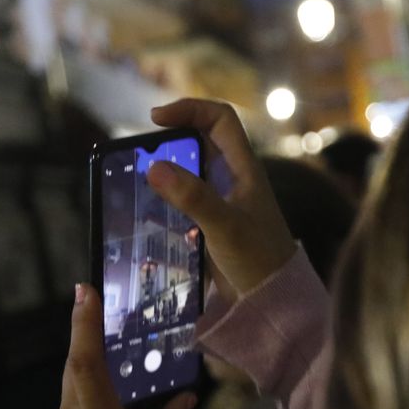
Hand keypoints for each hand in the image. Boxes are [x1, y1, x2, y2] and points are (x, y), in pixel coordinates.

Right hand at [148, 99, 297, 299]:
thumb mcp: (225, 226)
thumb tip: (154, 166)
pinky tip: (147, 207)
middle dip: (171, 138)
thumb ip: (193, 197)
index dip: (190, 109)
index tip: (155, 118)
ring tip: (136, 177)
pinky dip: (166, 196)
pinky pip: (186, 198)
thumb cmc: (259, 260)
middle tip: (139, 151)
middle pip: (200, 140)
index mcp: (244, 168)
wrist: (272, 300)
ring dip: (166, 168)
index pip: (220, 119)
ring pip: (191, 169)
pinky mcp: (211, 222)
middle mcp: (233, 178)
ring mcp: (222, 200)